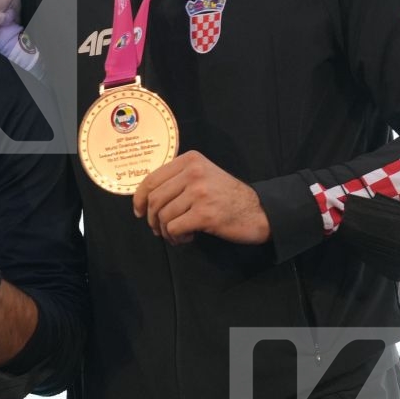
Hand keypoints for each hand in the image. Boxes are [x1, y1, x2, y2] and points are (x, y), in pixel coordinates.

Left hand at [132, 151, 269, 244]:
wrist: (260, 211)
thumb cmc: (227, 196)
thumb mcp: (203, 176)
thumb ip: (177, 179)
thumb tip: (144, 198)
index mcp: (190, 160)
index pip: (151, 179)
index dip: (139, 198)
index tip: (139, 212)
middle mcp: (194, 172)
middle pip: (155, 199)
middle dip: (152, 218)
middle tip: (159, 229)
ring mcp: (200, 192)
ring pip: (163, 215)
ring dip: (165, 231)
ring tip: (176, 235)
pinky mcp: (205, 214)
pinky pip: (174, 228)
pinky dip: (176, 237)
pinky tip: (186, 237)